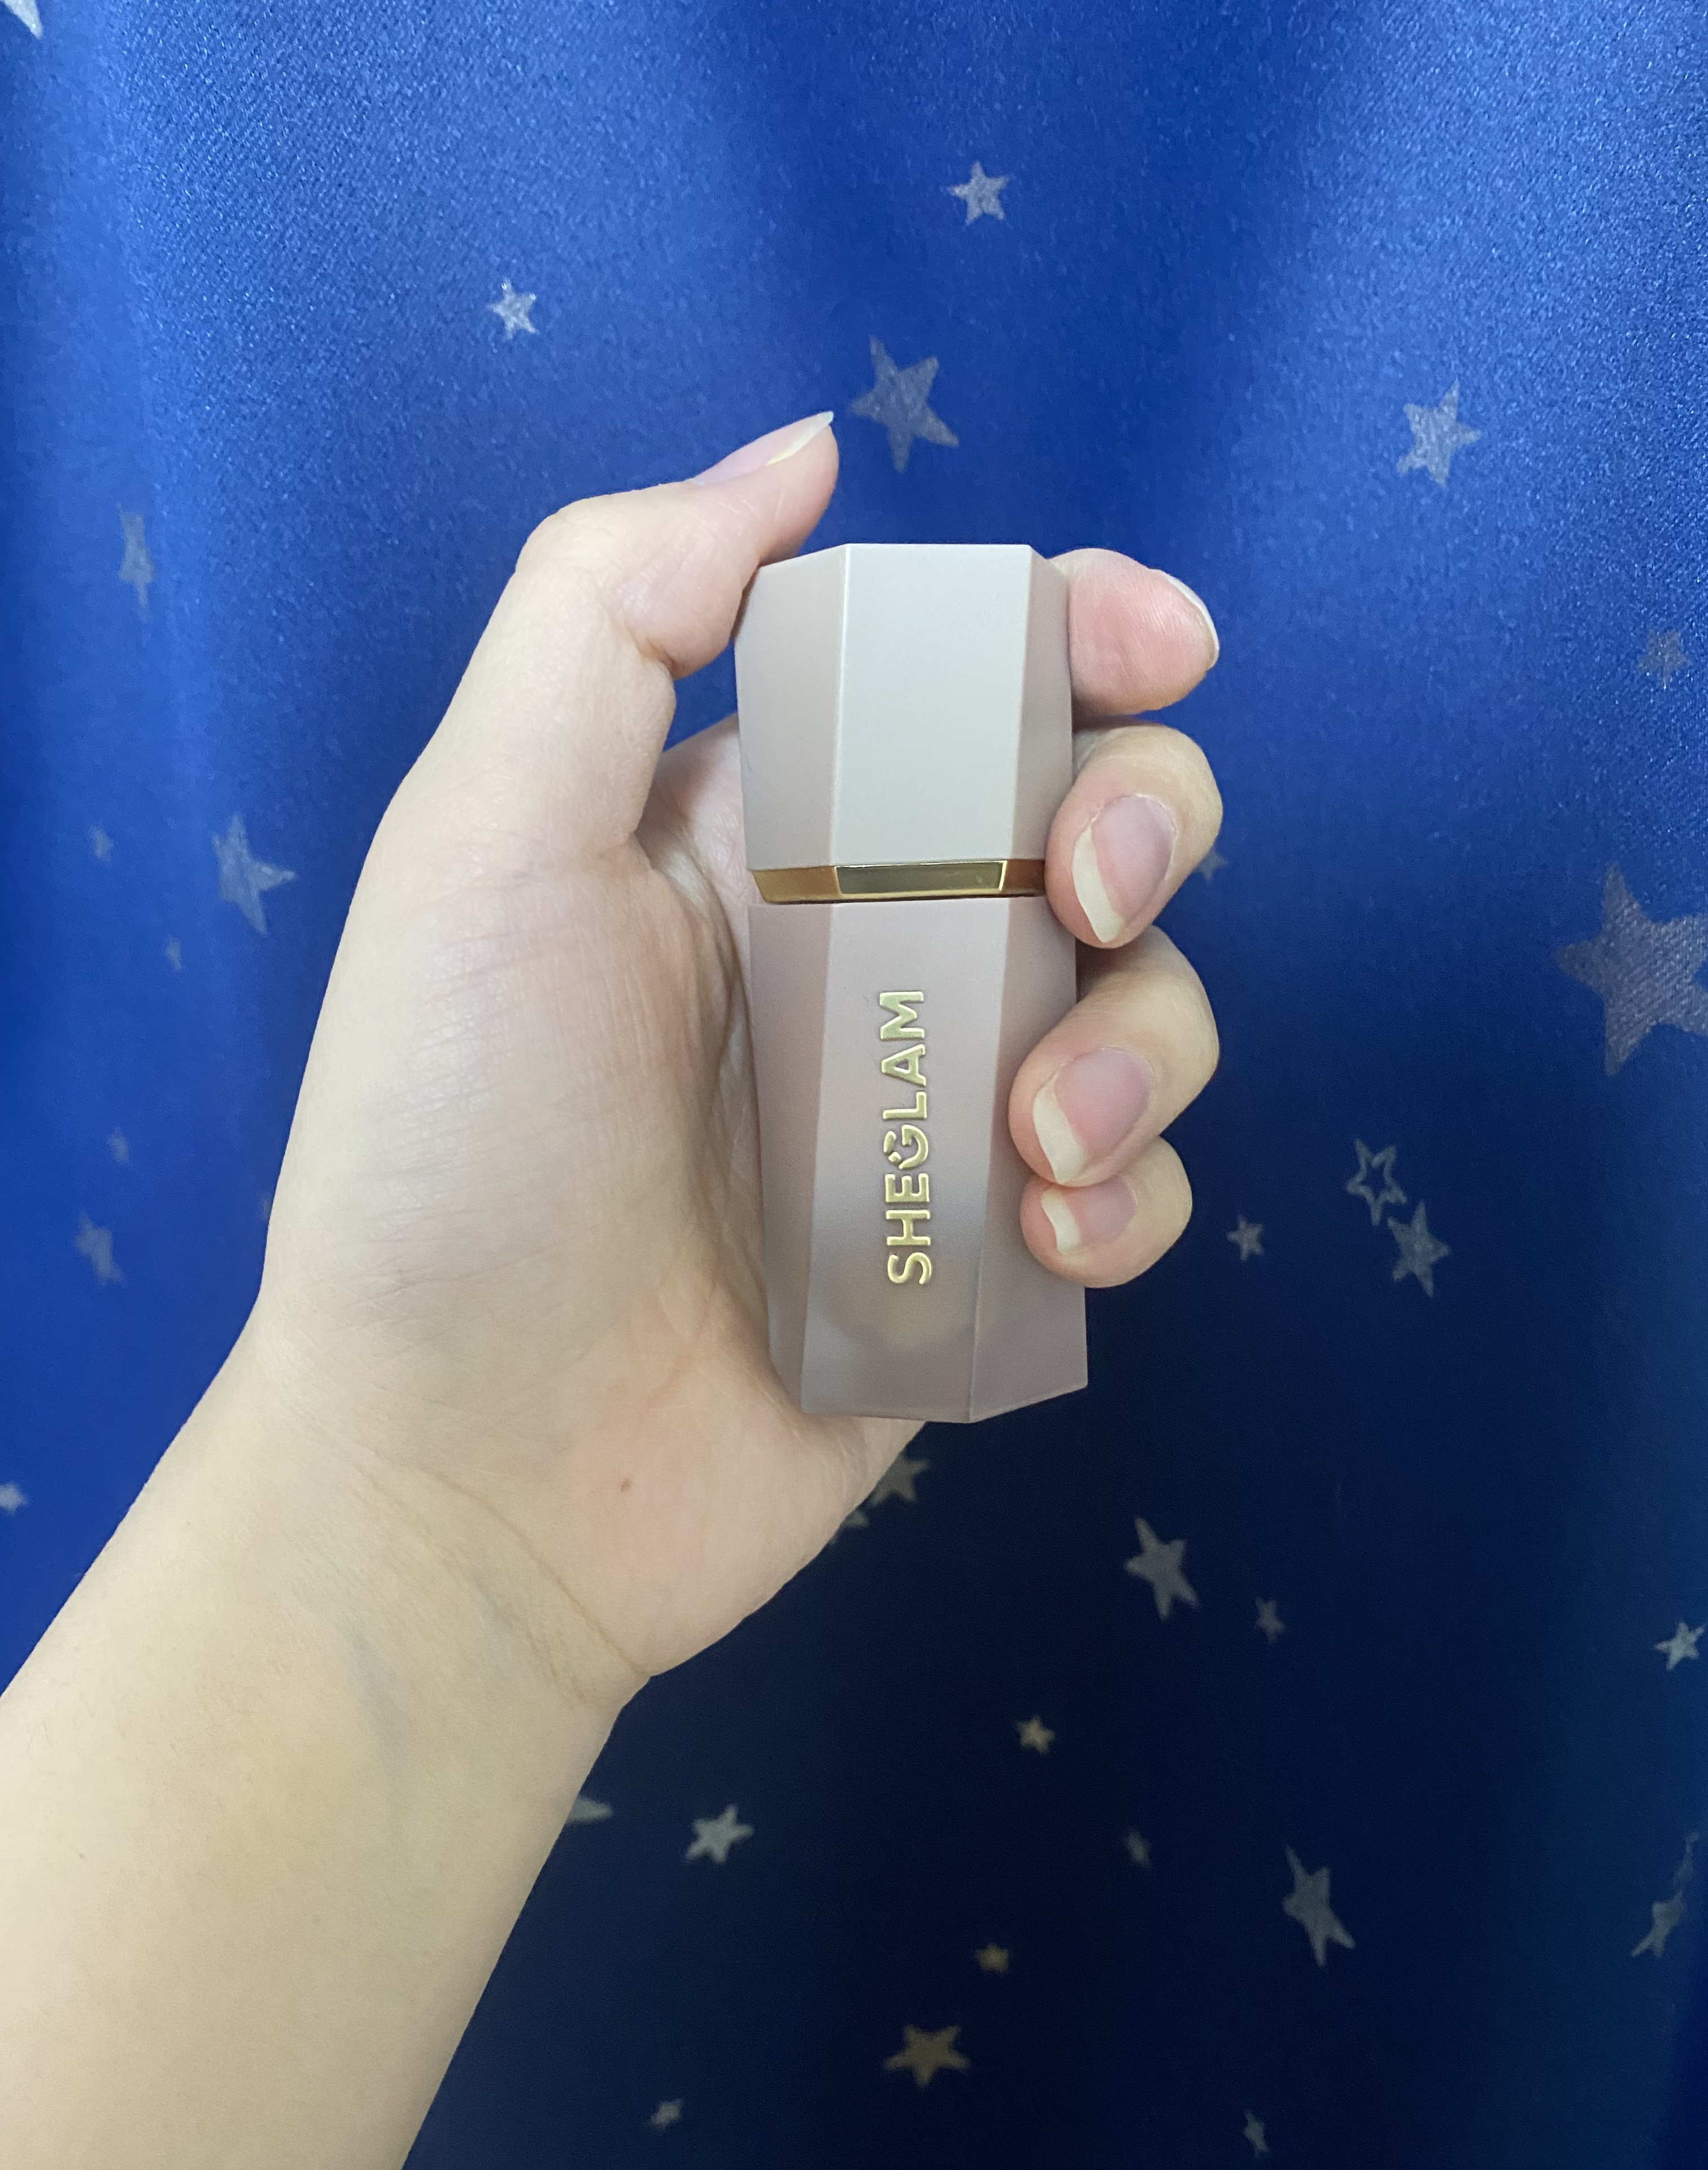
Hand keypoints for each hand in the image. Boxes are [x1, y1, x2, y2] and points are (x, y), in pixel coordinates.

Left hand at [240, 411, 1222, 1715]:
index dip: (1082, 629)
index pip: (963, 676)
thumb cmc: (454, 1144)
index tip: (1152, 644)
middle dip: (1149, 818)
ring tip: (1034, 1140)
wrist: (466, 1469)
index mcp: (759, 829)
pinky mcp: (981, 1260)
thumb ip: (617, 614)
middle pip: (1102, 817)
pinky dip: (1131, 1200)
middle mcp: (866, 951)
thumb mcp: (486, 839)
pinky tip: (1038, 1241)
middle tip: (1092, 888)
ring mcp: (933, 1113)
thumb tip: (806, 451)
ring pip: (1148, 1006)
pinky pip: (1136, 1190)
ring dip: (1145, 1043)